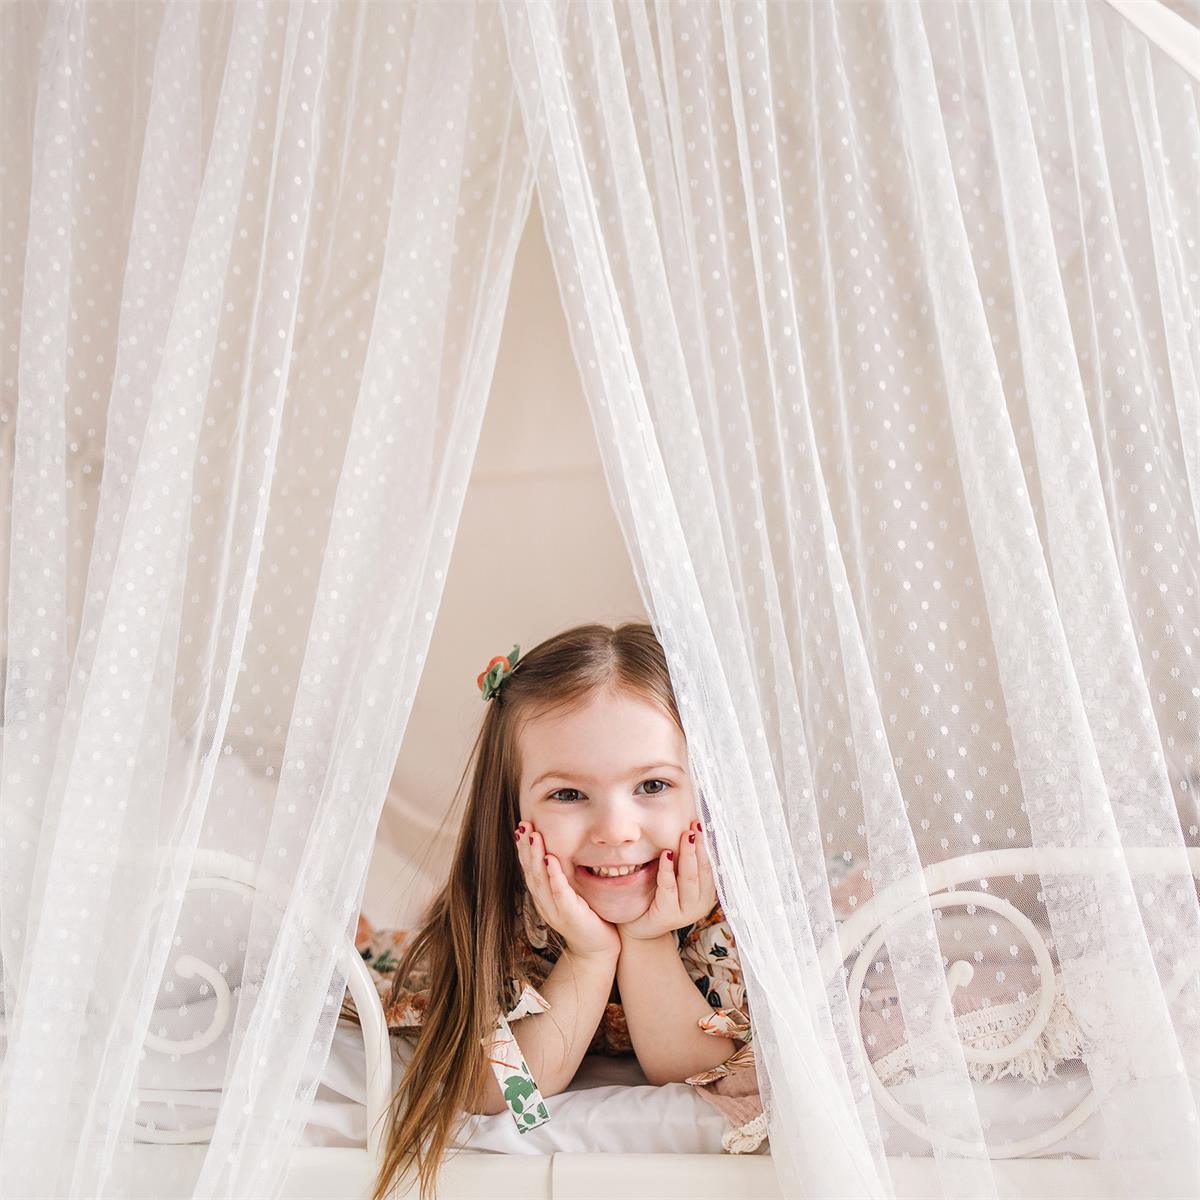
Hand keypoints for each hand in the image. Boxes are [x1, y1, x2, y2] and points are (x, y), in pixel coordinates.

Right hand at [514, 820, 620, 959]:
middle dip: (525, 847)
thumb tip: (559, 850)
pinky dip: (554, 875)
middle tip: (523, 824)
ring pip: (540, 880)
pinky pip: (559, 893)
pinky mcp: (570, 916)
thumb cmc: (588, 918)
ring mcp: (555, 911)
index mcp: (543, 898)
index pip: (529, 869)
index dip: (523, 849)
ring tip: (534, 836)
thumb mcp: (572, 894)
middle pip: (530, 872)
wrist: (598, 950)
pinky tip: (550, 859)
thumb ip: (563, 876)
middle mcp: (545, 904)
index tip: (521, 827)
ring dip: (535, 856)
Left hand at [617, 819, 715, 941]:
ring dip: (687, 855)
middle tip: (695, 825)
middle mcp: (701, 904)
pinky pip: (669, 888)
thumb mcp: (675, 876)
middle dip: (698, 845)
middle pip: (702, 870)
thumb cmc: (658, 895)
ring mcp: (687, 912)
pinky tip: (667, 854)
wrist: (638, 926)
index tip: (702, 823)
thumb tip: (691, 828)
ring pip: (689, 878)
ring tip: (685, 835)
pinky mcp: (669, 916)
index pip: (710, 865)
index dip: (706, 844)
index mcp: (707, 893)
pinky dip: (668, 869)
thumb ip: (684, 861)